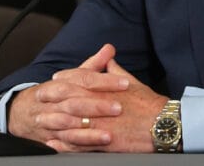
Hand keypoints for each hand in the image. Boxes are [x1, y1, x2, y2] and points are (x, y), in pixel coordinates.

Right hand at [7, 43, 129, 147]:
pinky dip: (79, 144)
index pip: (82, 78)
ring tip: (109, 133)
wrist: (22, 112)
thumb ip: (92, 65)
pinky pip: (65, 143)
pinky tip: (93, 145)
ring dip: (88, 129)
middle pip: (74, 101)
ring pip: (68, 123)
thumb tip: (110, 48)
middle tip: (119, 107)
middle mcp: (53, 101)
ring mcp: (50, 120)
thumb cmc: (53, 94)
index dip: (104, 80)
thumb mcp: (70, 77)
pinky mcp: (50, 137)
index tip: (125, 83)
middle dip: (97, 105)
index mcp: (58, 83)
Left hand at [46, 49, 168, 152]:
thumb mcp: (132, 82)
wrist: (165, 125)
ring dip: (53, 122)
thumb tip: (110, 59)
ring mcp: (101, 123)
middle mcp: (100, 104)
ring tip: (40, 123)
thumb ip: (116, 71)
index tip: (53, 81)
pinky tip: (53, 145)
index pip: (79, 80)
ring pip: (71, 122)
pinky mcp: (106, 142)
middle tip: (38, 100)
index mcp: (105, 88)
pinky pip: (81, 144)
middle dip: (52, 100)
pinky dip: (65, 145)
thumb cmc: (150, 104)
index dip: (64, 80)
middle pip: (69, 99)